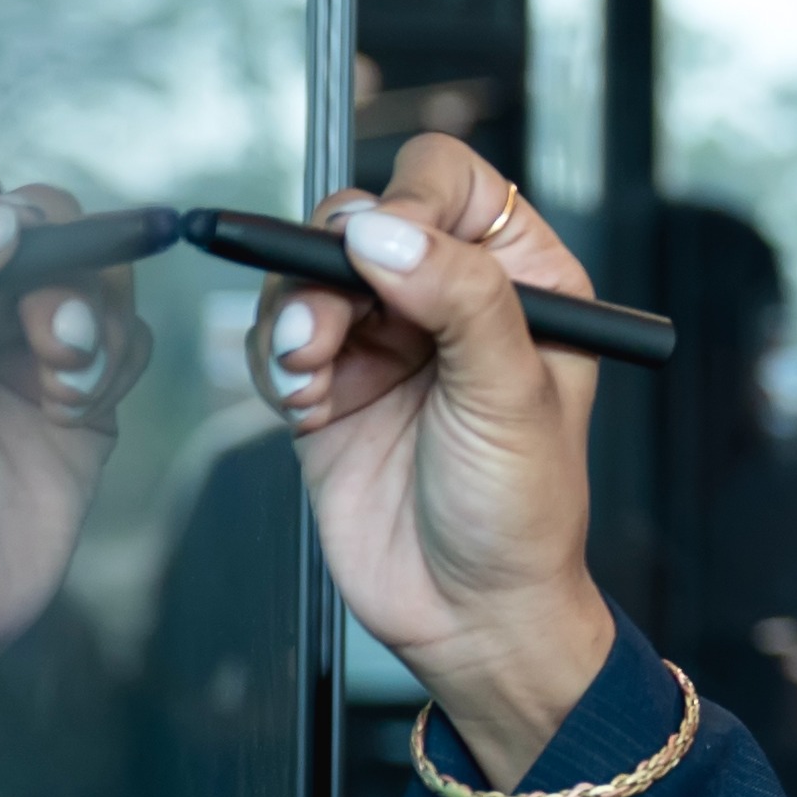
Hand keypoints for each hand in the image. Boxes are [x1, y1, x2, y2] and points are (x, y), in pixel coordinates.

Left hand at [0, 124, 144, 788]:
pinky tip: (70, 406)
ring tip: (58, 370)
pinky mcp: (82, 391)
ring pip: (96, 267)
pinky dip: (114, 359)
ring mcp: (20, 340)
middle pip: (34, 209)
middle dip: (49, 253)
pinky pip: (132, 334)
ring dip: (88, 309)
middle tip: (37, 316)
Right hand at [263, 132, 609, 777]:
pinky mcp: (330, 385)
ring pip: (306, 274)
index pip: (448, 183)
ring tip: (310, 376)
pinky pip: (275, 335)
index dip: (405, 205)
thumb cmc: (521, 511)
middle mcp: (449, 298)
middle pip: (360, 220)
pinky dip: (274, 361)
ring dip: (293, 316)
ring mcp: (384, 340)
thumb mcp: (508, 395)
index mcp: (522, 279)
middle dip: (328, 268)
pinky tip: (303, 405)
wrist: (469, 613)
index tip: (382, 258)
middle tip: (324, 330)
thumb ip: (459, 299)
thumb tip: (383, 232)